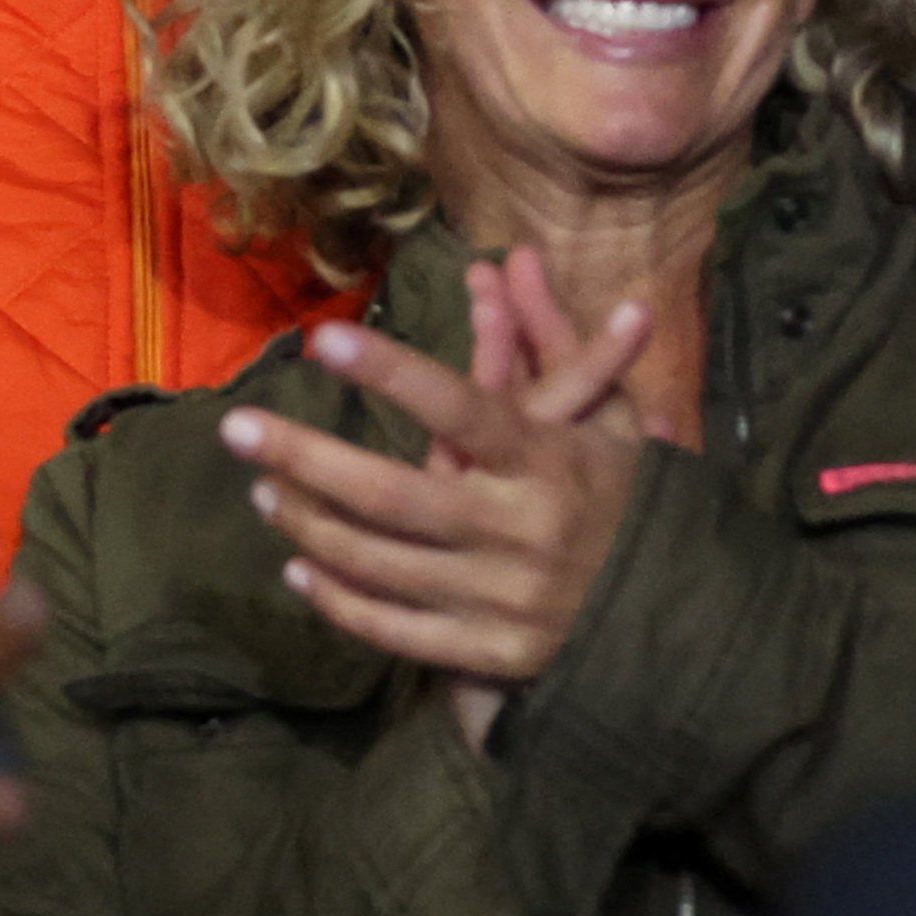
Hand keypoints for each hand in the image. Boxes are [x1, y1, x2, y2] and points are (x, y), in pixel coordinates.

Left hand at [222, 260, 649, 729]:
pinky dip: (339, 601)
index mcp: (550, 462)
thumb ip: (554, 338)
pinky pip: (395, 631)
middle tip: (235, 427)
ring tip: (262, 490)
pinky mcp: (489, 656)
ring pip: (381, 563)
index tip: (322, 339)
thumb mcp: (606, 413)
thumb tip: (513, 259)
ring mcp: (500, 601)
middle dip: (306, 458)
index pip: (462, 408)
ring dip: (310, 524)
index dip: (392, 373)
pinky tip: (298, 567)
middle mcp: (520, 532)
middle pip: (392, 496)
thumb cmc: (629, 499)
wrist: (680, 621)